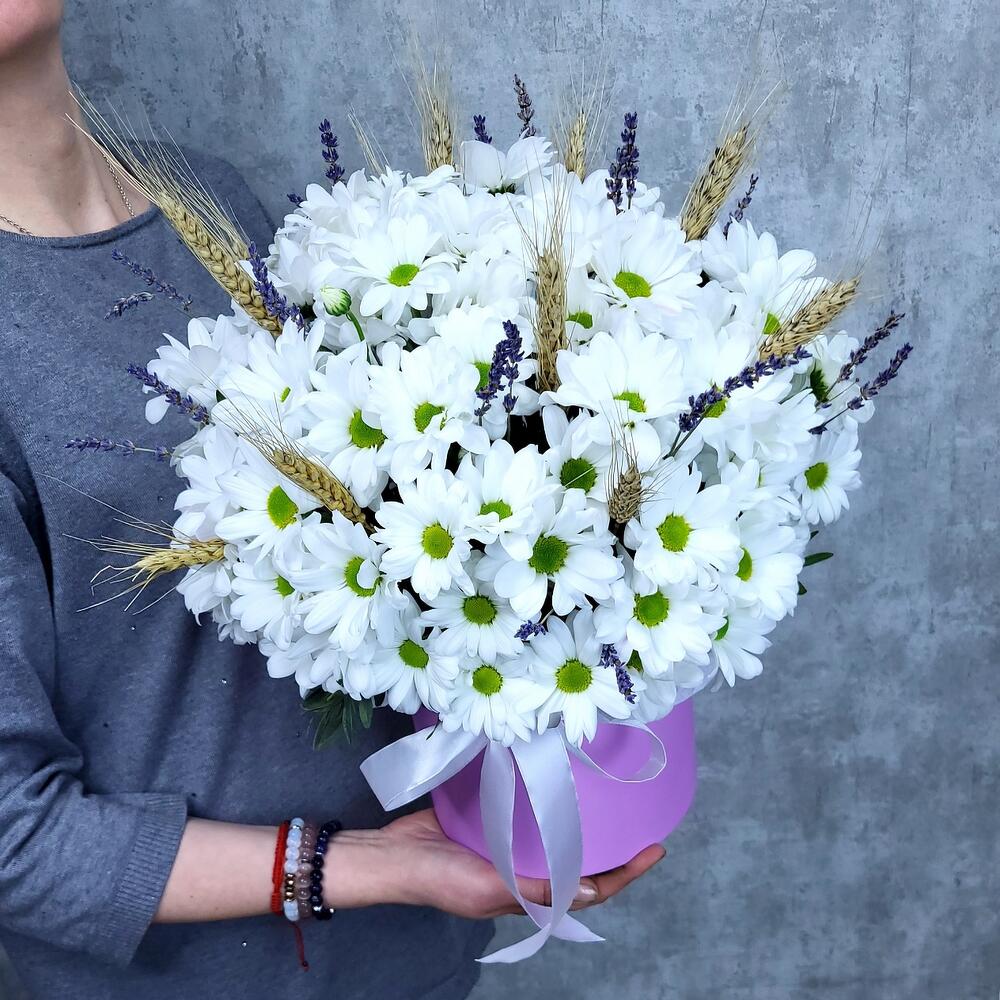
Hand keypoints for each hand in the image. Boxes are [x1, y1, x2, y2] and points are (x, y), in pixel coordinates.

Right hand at [324, 808, 664, 918]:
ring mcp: (508, 846)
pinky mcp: (491, 820)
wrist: (393, 855)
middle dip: (614, 849)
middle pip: (580, 862)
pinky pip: (529, 814)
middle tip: (641, 819)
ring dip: (584, 823)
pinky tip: (559, 781)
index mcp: (528, 895)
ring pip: (558, 837)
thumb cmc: (439, 878)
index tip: (655, 850)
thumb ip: (534, 888)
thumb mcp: (489, 888)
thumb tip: (587, 888)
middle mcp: (525, 871)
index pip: (589, 888)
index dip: (625, 873)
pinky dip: (548, 802)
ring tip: (610, 798)